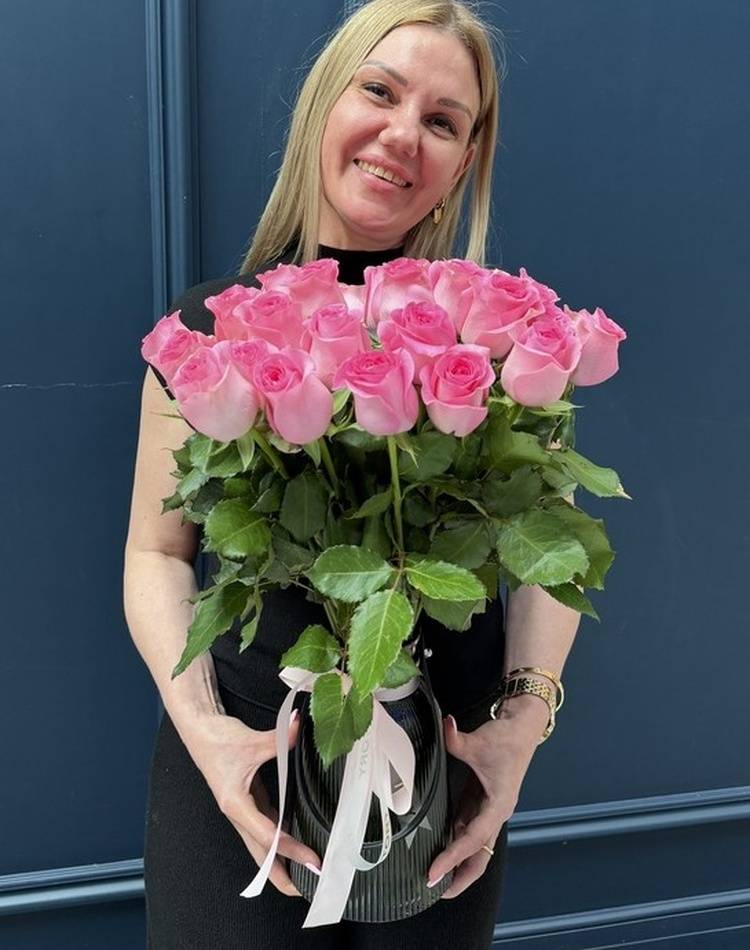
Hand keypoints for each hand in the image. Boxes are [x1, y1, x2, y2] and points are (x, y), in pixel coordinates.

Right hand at [182, 708, 320, 896]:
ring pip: (262, 843)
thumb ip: (279, 737)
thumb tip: (298, 725)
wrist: (199, 728)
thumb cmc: (218, 739)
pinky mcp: (246, 800)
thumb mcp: (251, 740)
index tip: (312, 861)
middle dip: (281, 875)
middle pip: (260, 854)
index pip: (268, 835)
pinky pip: (265, 825)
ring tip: (304, 873)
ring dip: (281, 859)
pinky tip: (296, 839)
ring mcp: (242, 809)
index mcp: (235, 805)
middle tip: (306, 890)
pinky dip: (279, 836)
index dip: (291, 850)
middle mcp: (238, 813)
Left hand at [427, 703, 545, 898]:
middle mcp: (495, 814)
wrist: (521, 729)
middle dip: (459, 877)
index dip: (451, 858)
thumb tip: (444, 728)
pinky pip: (467, 829)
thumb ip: (457, 739)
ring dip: (457, 863)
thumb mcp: (480, 740)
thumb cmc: (507, 739)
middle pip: (479, 856)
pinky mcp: (481, 803)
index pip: (472, 840)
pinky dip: (454, 842)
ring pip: (474, 846)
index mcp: (499, 805)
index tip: (433, 873)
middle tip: (434, 890)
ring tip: (434, 876)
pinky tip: (437, 847)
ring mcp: (488, 810)